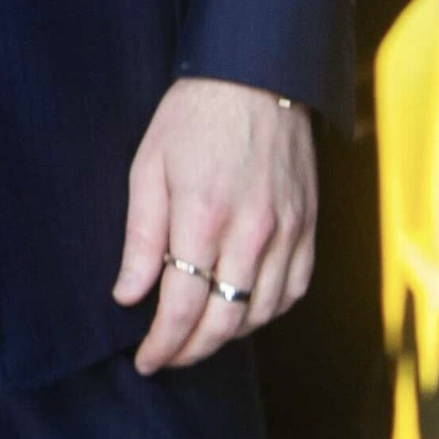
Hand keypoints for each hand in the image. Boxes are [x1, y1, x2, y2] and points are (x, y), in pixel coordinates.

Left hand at [113, 75, 315, 374]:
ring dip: (227, 336)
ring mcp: (286, 234)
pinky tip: (242, 311)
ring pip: (260, 313)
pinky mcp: (309, 229)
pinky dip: (265, 312)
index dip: (163, 343)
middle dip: (191, 351)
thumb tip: (129, 295)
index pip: (183, 306)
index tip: (146, 360)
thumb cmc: (192, 118)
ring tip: (197, 338)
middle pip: (224, 321)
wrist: (256, 78)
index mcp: (203, 217)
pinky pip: (293, 292)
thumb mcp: (148, 167)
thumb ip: (141, 237)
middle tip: (166, 358)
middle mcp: (251, 234)